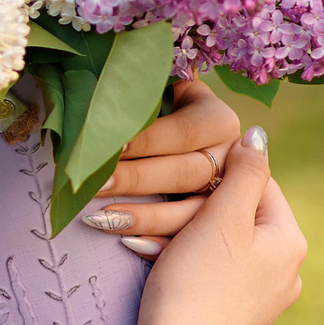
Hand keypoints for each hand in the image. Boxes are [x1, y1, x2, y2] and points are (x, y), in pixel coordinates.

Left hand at [74, 75, 241, 253]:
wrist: (145, 130)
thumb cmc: (137, 104)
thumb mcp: (146, 89)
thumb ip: (138, 86)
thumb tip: (113, 82)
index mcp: (217, 118)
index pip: (184, 132)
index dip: (146, 138)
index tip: (109, 145)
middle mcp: (228, 155)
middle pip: (189, 172)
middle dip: (137, 178)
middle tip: (95, 183)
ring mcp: (222, 191)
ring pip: (193, 209)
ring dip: (145, 216)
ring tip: (100, 218)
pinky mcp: (209, 222)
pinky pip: (189, 237)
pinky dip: (157, 241)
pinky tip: (126, 241)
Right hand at [127, 124, 305, 324]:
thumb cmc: (197, 287)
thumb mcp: (220, 220)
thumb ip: (243, 173)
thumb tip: (258, 135)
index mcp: (290, 241)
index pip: (258, 182)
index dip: (214, 172)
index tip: (174, 172)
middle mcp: (285, 270)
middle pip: (236, 214)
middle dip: (188, 207)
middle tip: (147, 207)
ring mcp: (261, 298)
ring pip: (218, 244)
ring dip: (176, 234)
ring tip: (136, 235)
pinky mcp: (234, 318)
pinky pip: (210, 274)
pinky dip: (180, 263)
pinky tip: (151, 265)